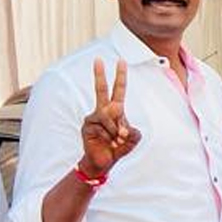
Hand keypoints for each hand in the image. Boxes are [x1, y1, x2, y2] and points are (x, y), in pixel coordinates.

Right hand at [79, 58, 141, 174]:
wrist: (103, 162)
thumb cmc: (118, 148)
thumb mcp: (132, 140)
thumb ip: (133, 132)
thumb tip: (122, 128)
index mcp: (115, 110)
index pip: (119, 90)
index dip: (120, 76)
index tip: (121, 61)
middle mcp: (103, 110)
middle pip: (102, 89)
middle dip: (100, 74)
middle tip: (98, 59)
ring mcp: (93, 117)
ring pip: (110, 117)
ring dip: (117, 132)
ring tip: (115, 141)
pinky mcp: (87, 125)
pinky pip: (103, 128)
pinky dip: (109, 136)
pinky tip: (106, 142)